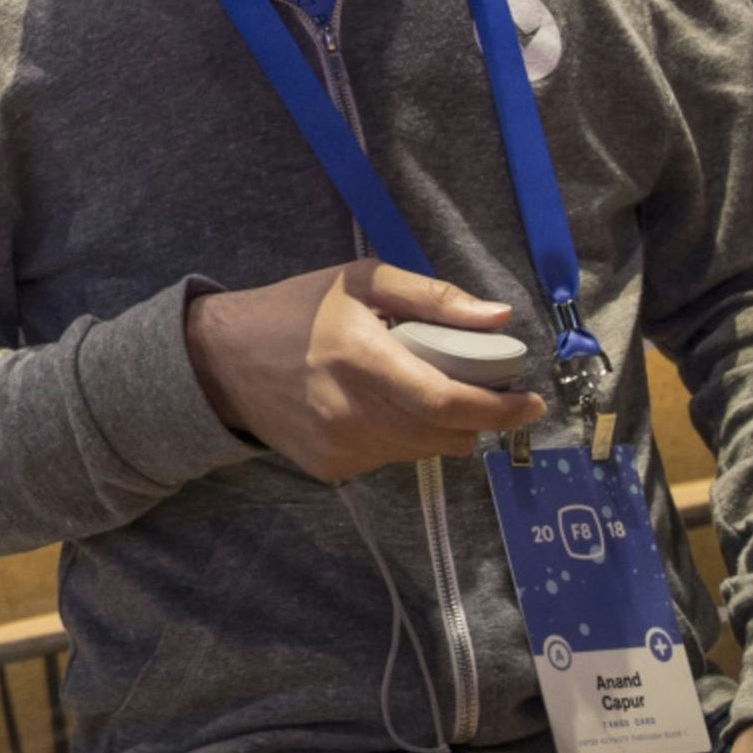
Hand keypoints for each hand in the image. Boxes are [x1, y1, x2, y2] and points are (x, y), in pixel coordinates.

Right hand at [180, 260, 547, 480]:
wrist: (220, 360)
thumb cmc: (295, 310)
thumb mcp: (360, 282)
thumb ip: (432, 298)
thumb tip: (498, 317)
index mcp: (363, 359)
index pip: (450, 401)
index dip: (501, 408)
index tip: (532, 401)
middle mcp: (354, 413)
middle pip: (447, 434)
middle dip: (480, 416)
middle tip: (482, 387)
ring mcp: (341, 448)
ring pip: (425, 450)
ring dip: (441, 426)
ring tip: (423, 391)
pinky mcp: (332, 470)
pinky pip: (392, 458)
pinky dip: (402, 436)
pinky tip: (379, 408)